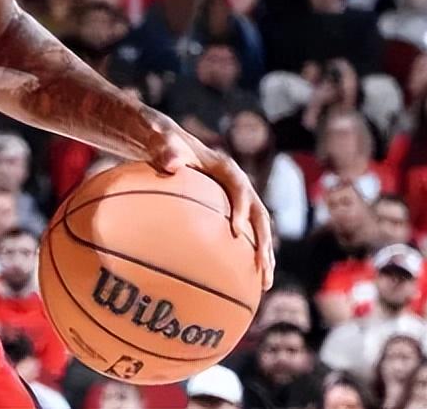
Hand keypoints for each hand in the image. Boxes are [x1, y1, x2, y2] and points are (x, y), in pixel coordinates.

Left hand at [144, 112, 275, 289]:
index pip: (239, 188)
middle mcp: (237, 185)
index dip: (241, 209)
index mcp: (225, 168)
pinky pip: (243, 237)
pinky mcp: (230, 212)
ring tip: (264, 285)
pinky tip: (242, 283)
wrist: (167, 144)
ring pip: (257, 230)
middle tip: (262, 268)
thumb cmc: (163, 144)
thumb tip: (170, 163)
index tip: (236, 233)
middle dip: (264, 242)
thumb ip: (166, 149)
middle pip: (259, 215)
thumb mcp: (162, 141)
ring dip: (264, 255)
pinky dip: (246, 257)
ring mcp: (236, 200)